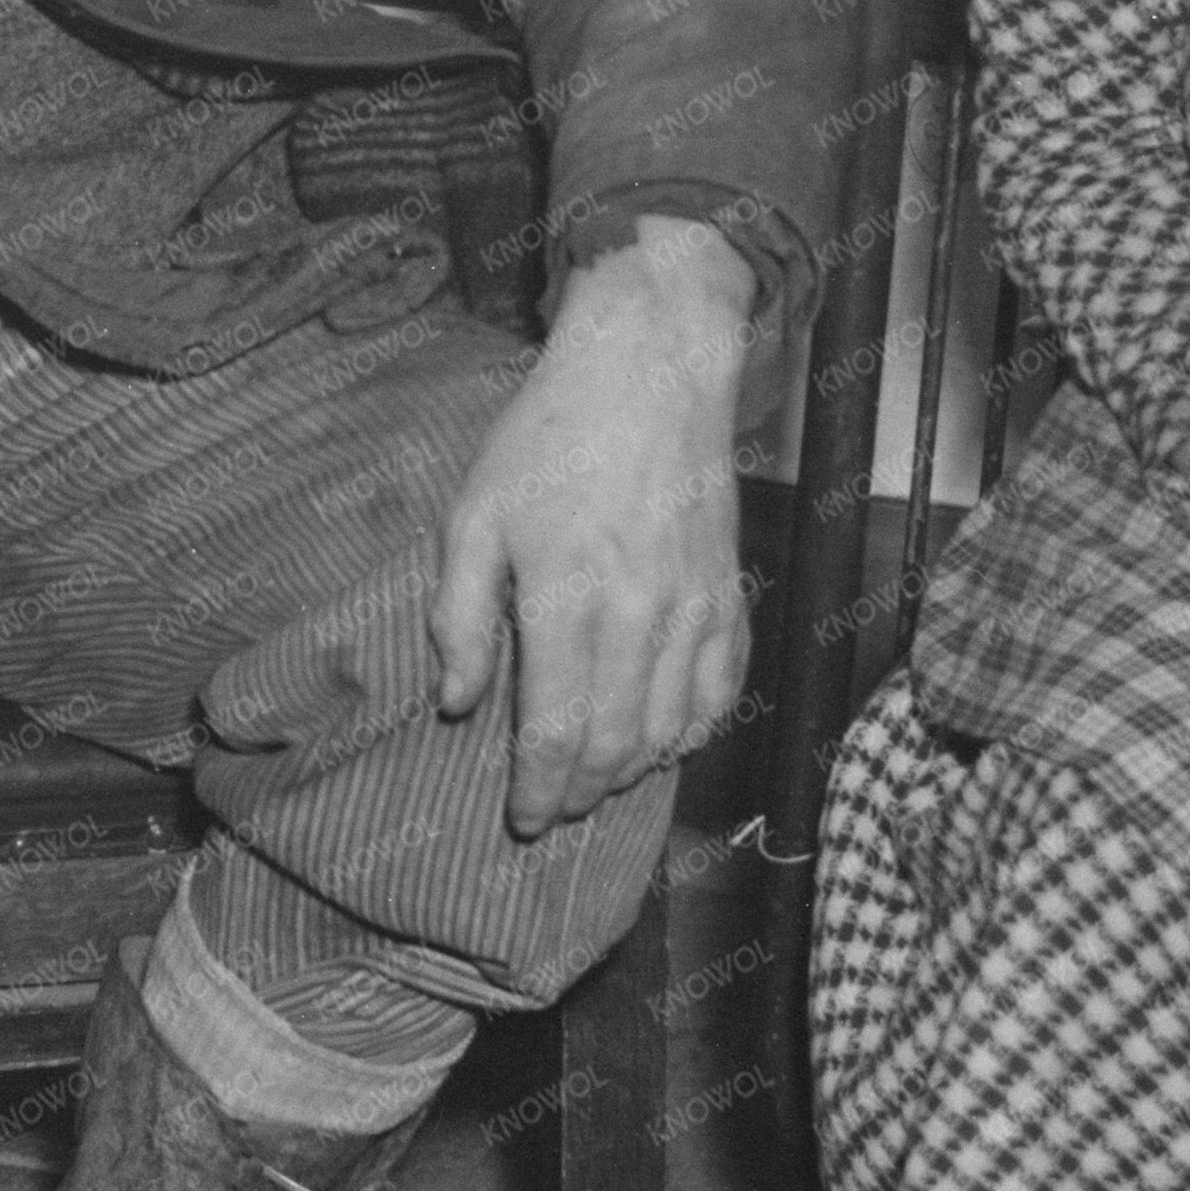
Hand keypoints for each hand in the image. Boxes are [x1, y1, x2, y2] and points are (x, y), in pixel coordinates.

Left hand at [434, 218, 752, 838]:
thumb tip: (459, 705)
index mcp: (568, 598)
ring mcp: (695, 608)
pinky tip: (667, 745)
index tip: (523, 820)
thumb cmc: (549, 438)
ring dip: (635, 771)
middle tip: (555, 811)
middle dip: (583, 794)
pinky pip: (723, 689)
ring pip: (673, 729)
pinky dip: (695, 731)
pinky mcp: (730, 593)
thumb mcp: (474, 515)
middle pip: (618, 746)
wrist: (650, 371)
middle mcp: (641, 615)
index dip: (540, 792)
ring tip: (599, 784)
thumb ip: (463, 617)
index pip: (559, 733)